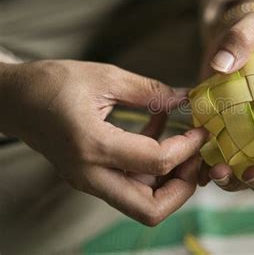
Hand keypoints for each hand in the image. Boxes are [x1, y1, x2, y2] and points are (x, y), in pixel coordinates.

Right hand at [0, 60, 206, 225]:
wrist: (15, 100)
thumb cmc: (52, 84)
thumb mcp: (104, 77)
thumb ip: (149, 91)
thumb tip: (185, 98)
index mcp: (93, 146)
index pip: (157, 162)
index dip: (188, 148)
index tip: (201, 130)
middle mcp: (91, 174)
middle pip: (150, 210)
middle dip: (183, 187)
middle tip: (195, 156)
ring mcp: (91, 181)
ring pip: (143, 203)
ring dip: (171, 180)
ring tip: (183, 144)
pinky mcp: (93, 177)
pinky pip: (132, 184)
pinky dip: (153, 167)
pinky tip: (159, 130)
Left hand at [199, 1, 253, 197]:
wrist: (226, 45)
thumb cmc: (251, 35)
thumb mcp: (252, 28)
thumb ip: (241, 40)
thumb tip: (221, 65)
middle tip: (253, 174)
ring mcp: (248, 143)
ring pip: (251, 178)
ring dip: (237, 183)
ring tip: (218, 171)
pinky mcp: (222, 141)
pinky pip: (221, 166)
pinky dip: (211, 173)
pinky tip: (200, 167)